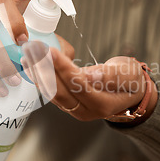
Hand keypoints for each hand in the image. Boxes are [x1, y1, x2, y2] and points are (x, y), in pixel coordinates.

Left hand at [23, 46, 152, 120]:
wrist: (130, 92)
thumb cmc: (132, 80)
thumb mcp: (130, 74)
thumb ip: (112, 75)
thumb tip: (90, 75)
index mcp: (102, 104)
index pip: (77, 84)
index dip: (63, 68)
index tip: (50, 51)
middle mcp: (86, 110)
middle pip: (59, 90)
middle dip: (44, 69)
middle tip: (32, 50)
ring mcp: (75, 109)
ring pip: (52, 92)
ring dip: (38, 72)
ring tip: (27, 54)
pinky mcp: (68, 103)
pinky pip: (51, 91)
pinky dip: (40, 76)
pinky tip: (31, 63)